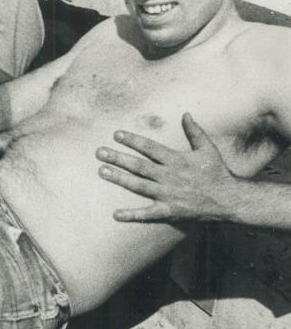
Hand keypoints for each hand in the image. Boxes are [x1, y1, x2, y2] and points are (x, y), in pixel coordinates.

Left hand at [96, 113, 236, 222]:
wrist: (228, 200)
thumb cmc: (217, 172)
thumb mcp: (207, 149)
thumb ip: (194, 131)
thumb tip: (185, 114)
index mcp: (177, 160)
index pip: (150, 148)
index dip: (132, 140)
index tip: (116, 134)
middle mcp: (169, 177)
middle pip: (139, 166)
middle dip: (118, 158)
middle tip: (99, 152)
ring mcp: (168, 195)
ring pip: (138, 186)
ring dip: (119, 179)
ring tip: (102, 171)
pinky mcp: (169, 211)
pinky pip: (148, 214)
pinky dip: (132, 215)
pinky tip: (115, 214)